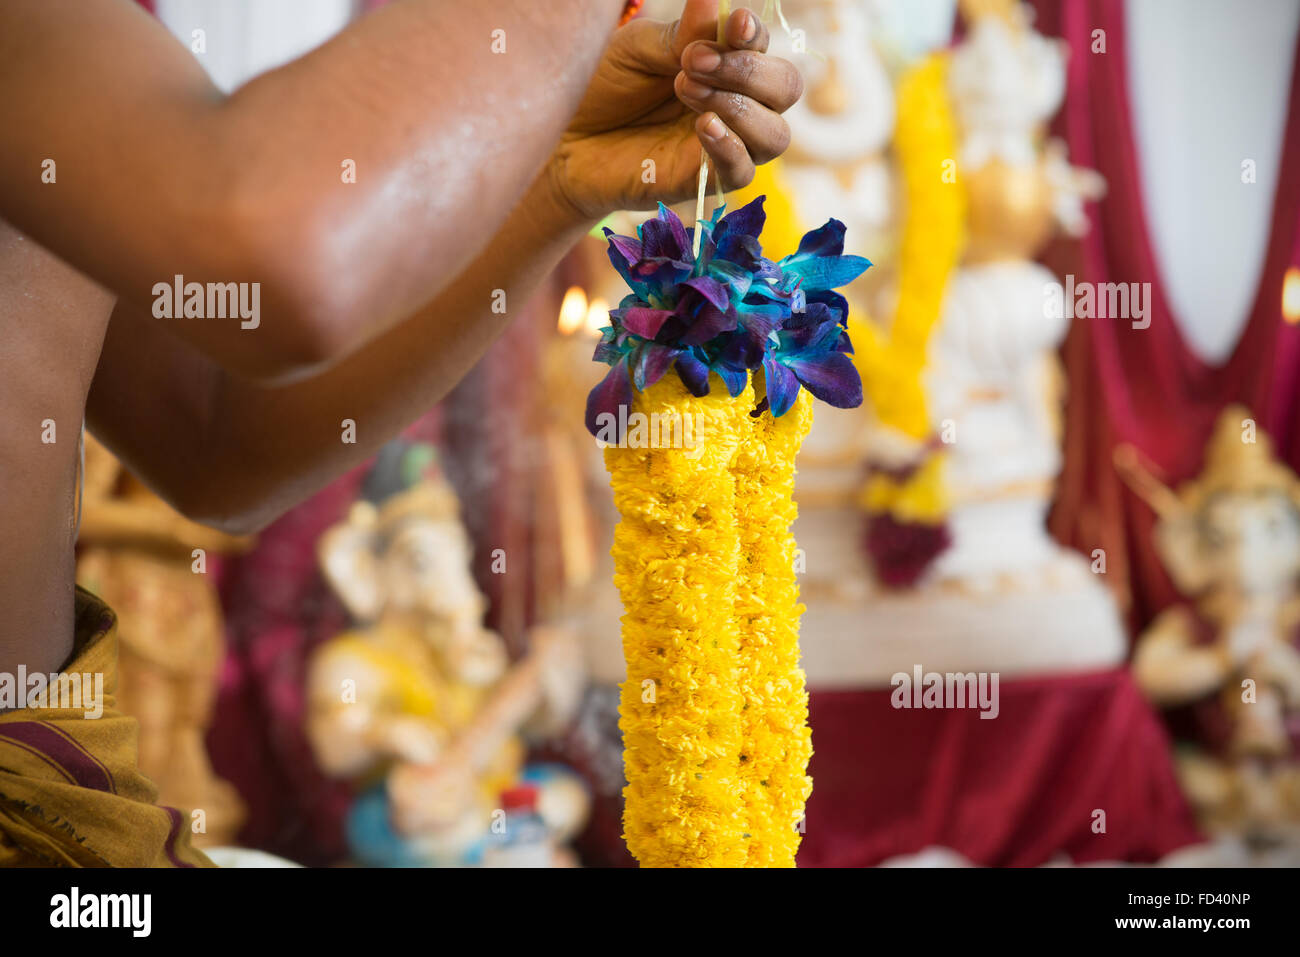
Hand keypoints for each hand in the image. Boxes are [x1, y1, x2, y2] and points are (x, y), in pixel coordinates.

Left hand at [547, 0, 802, 221]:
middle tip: (694, 62)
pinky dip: (731, 147)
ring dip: (741, 108)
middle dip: (750, 70)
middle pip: (785, 88)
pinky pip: (744, 172)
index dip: (755, 35)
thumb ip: (681, 33)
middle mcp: (735, 103)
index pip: (762, 46)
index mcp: (724, 63)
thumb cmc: (602, 87)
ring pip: (775, 135)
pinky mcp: (705, 182)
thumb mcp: (638, 50)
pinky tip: (703, 127)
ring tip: (687, 91)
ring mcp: (725, 145)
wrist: (565, 139)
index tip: (734, 24)